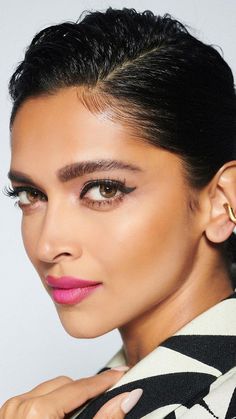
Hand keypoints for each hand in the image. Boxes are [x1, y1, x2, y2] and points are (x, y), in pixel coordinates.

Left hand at [0, 369, 142, 418]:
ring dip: (70, 399)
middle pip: (66, 385)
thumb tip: (124, 400)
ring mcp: (11, 411)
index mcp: (37, 413)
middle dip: (88, 392)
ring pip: (52, 390)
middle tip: (109, 398)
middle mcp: (20, 407)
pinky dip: (54, 406)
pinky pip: (37, 400)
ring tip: (85, 415)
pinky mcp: (9, 416)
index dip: (106, 381)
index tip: (122, 375)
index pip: (81, 386)